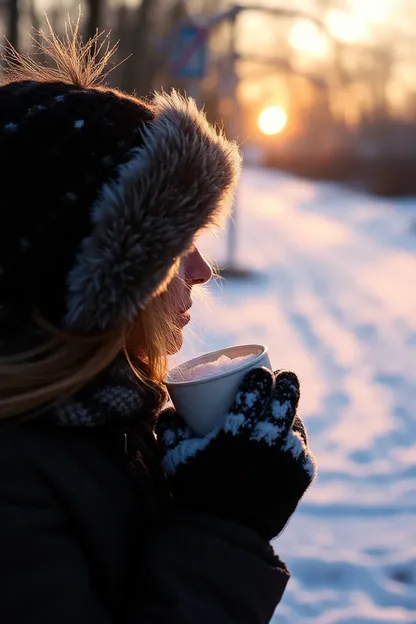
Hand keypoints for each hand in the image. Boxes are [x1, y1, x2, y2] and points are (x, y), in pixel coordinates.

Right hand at [156, 368, 315, 540]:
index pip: (256, 389)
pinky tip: (289, 437)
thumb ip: (169, 429)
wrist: (227, 537)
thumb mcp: (176, 460)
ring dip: (292, 412)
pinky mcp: (302, 475)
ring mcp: (289, 458)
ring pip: (297, 422)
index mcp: (237, 432)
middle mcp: (267, 441)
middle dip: (286, 381)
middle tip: (281, 379)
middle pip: (286, 397)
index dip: (261, 375)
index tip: (260, 372)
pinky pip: (303, 448)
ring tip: (284, 409)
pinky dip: (296, 440)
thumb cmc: (197, 494)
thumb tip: (170, 407)